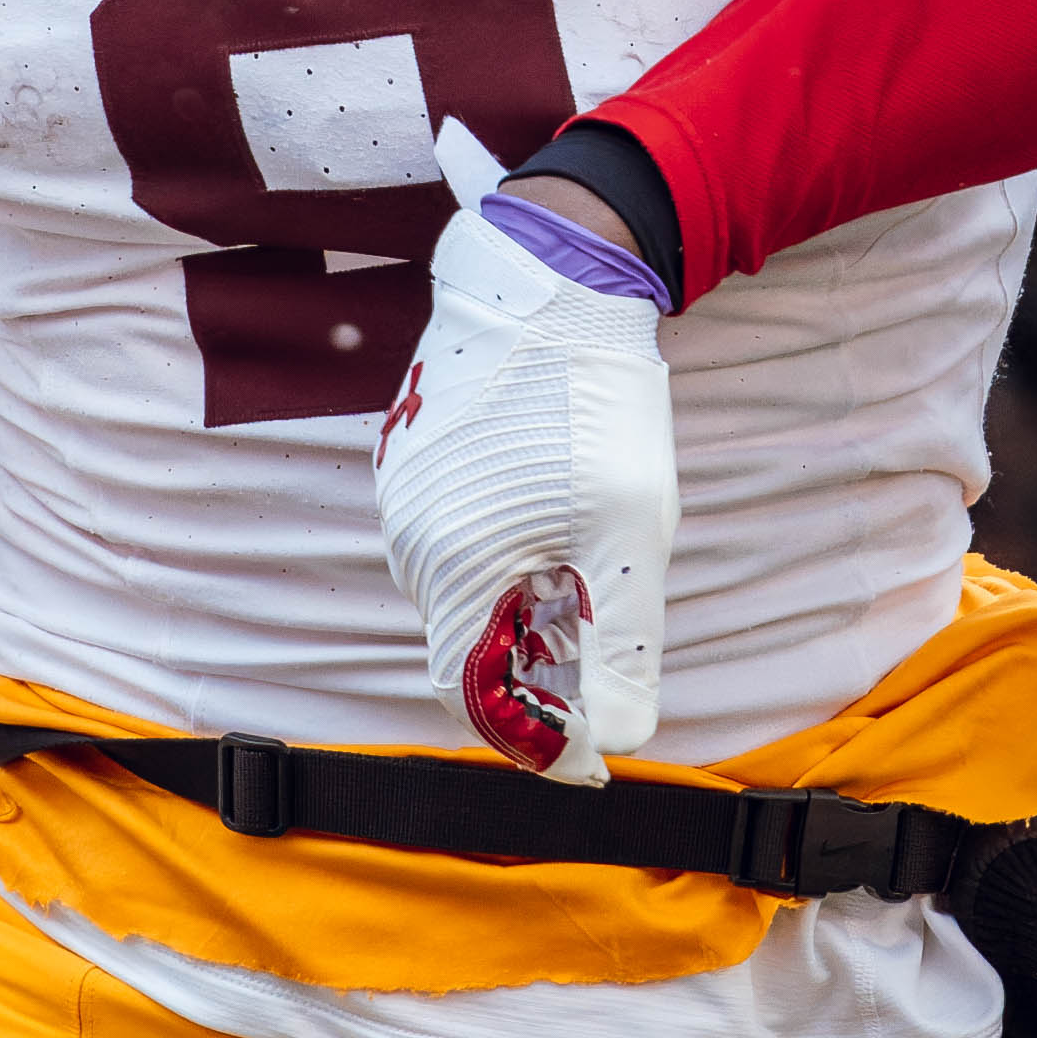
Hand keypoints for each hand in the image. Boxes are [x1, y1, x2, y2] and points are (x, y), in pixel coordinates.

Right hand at [379, 125, 677, 780]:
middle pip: (465, 649)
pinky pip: (452, 544)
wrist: (554, 280)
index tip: (592, 758)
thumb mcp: (633, 530)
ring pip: (461, 595)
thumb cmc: (599, 403)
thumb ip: (619, 642)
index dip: (535, 739)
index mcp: (456, 562)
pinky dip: (501, 567)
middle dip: (529, 681)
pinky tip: (554, 538)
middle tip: (602, 689)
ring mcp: (403, 497)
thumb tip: (622, 736)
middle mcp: (411, 538)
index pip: (476, 696)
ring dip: (517, 619)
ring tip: (585, 603)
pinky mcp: (412, 464)